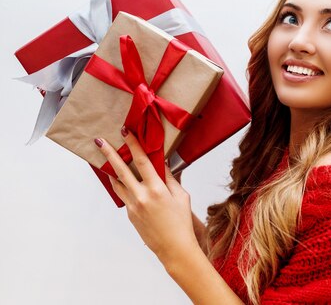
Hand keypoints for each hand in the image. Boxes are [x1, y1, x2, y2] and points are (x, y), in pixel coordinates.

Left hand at [94, 127, 198, 267]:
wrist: (174, 247)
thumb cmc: (181, 222)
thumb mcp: (181, 196)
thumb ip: (170, 179)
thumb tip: (162, 165)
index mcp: (156, 189)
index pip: (142, 161)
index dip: (133, 145)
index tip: (126, 133)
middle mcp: (141, 196)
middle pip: (121, 170)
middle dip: (110, 154)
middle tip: (100, 142)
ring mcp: (133, 206)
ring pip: (117, 183)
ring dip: (111, 170)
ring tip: (104, 159)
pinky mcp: (130, 214)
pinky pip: (124, 195)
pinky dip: (122, 185)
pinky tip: (124, 180)